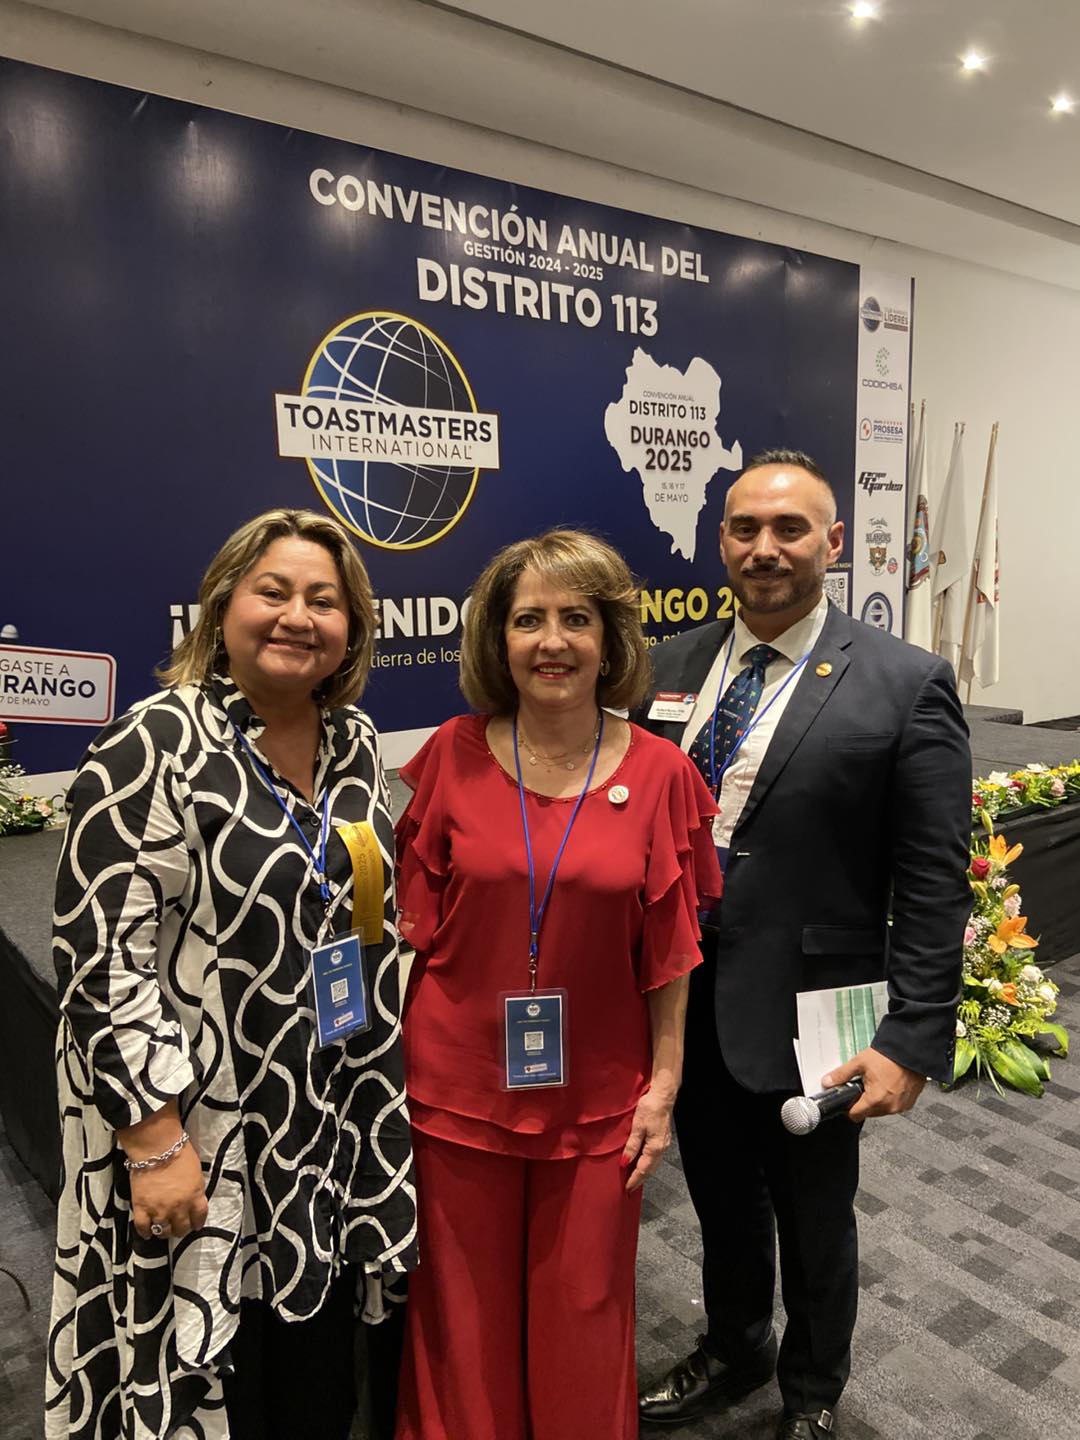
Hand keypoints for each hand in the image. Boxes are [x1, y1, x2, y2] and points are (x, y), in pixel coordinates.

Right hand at [118, 1102, 207, 1240]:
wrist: (157, 1147)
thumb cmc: (179, 1152)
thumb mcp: (196, 1172)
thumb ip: (195, 1189)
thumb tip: (193, 1198)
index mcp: (195, 1196)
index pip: (199, 1218)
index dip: (197, 1223)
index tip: (195, 1224)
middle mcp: (179, 1207)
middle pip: (181, 1228)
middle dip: (180, 1229)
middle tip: (177, 1226)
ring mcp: (159, 1210)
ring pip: (163, 1231)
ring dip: (164, 1232)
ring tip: (163, 1228)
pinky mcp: (141, 1208)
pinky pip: (143, 1228)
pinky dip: (145, 1232)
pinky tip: (147, 1232)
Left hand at [622, 1086, 674, 1192]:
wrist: (663, 1096)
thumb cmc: (650, 1108)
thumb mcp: (637, 1127)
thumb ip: (632, 1146)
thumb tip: (625, 1162)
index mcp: (655, 1148)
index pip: (643, 1169)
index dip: (634, 1180)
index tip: (627, 1189)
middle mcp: (661, 1149)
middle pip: (649, 1170)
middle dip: (639, 1180)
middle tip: (629, 1189)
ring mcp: (663, 1144)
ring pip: (653, 1164)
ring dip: (643, 1173)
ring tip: (633, 1179)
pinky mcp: (662, 1139)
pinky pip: (654, 1157)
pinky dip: (647, 1164)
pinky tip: (641, 1163)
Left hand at [822, 1047, 925, 1121]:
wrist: (911, 1051)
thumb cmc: (889, 1056)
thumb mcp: (860, 1063)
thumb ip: (842, 1075)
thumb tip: (828, 1081)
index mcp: (875, 1100)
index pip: (855, 1115)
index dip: (848, 1108)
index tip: (847, 1100)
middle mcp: (889, 1107)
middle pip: (868, 1112)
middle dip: (863, 1101)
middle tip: (864, 1084)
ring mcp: (900, 1106)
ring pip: (881, 1110)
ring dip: (877, 1100)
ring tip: (878, 1082)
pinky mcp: (909, 1103)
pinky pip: (894, 1106)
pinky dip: (889, 1098)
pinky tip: (888, 1084)